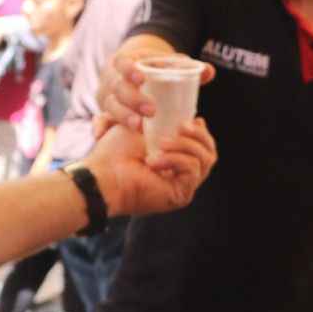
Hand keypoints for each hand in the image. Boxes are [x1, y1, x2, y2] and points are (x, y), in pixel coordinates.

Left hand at [84, 118, 216, 216]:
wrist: (103, 174)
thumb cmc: (114, 150)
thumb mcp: (143, 125)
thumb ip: (164, 119)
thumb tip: (197, 116)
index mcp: (174, 158)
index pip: (203, 145)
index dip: (201, 131)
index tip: (192, 118)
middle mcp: (181, 174)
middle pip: (209, 153)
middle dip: (199, 134)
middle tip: (181, 125)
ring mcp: (183, 185)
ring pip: (205, 159)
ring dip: (184, 145)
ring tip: (160, 143)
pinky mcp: (181, 195)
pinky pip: (193, 170)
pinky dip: (175, 159)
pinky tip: (154, 160)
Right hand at [98, 44, 215, 131]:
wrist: (131, 75)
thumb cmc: (151, 70)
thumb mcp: (163, 64)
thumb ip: (185, 67)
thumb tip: (209, 72)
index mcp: (124, 62)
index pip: (122, 62)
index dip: (128, 69)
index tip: (142, 78)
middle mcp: (112, 78)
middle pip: (117, 87)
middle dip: (132, 99)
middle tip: (151, 110)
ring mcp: (107, 96)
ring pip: (109, 105)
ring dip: (122, 116)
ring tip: (138, 127)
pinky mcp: (105, 111)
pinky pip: (98, 119)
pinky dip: (99, 127)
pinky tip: (101, 136)